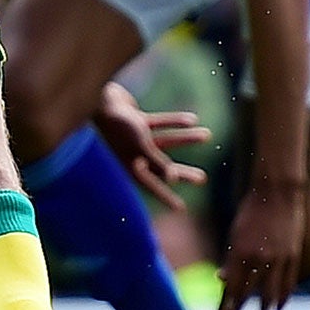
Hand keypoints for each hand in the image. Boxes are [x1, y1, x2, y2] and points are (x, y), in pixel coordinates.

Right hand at [93, 82, 209, 209]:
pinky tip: (192, 119)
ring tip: (207, 136)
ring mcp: (136, 138)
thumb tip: (172, 179)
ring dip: (186, 139)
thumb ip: (156, 161)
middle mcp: (135, 154)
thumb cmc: (119, 126)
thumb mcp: (140, 145)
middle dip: (183, 172)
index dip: (166, 197)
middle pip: (163, 167)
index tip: (180, 208)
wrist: (101, 100)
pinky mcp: (137, 122)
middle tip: (202, 179)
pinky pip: (160, 123)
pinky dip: (174, 121)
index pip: (153, 185)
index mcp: (132, 165)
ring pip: (166, 141)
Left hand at [218, 183, 305, 309]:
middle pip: (248, 295)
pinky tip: (278, 308)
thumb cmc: (251, 211)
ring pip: (270, 293)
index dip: (226, 306)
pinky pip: (288, 282)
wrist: (277, 193)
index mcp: (240, 252)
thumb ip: (231, 259)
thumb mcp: (235, 234)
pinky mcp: (293, 255)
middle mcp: (259, 258)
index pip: (231, 287)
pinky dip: (283, 297)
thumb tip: (221, 280)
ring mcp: (278, 258)